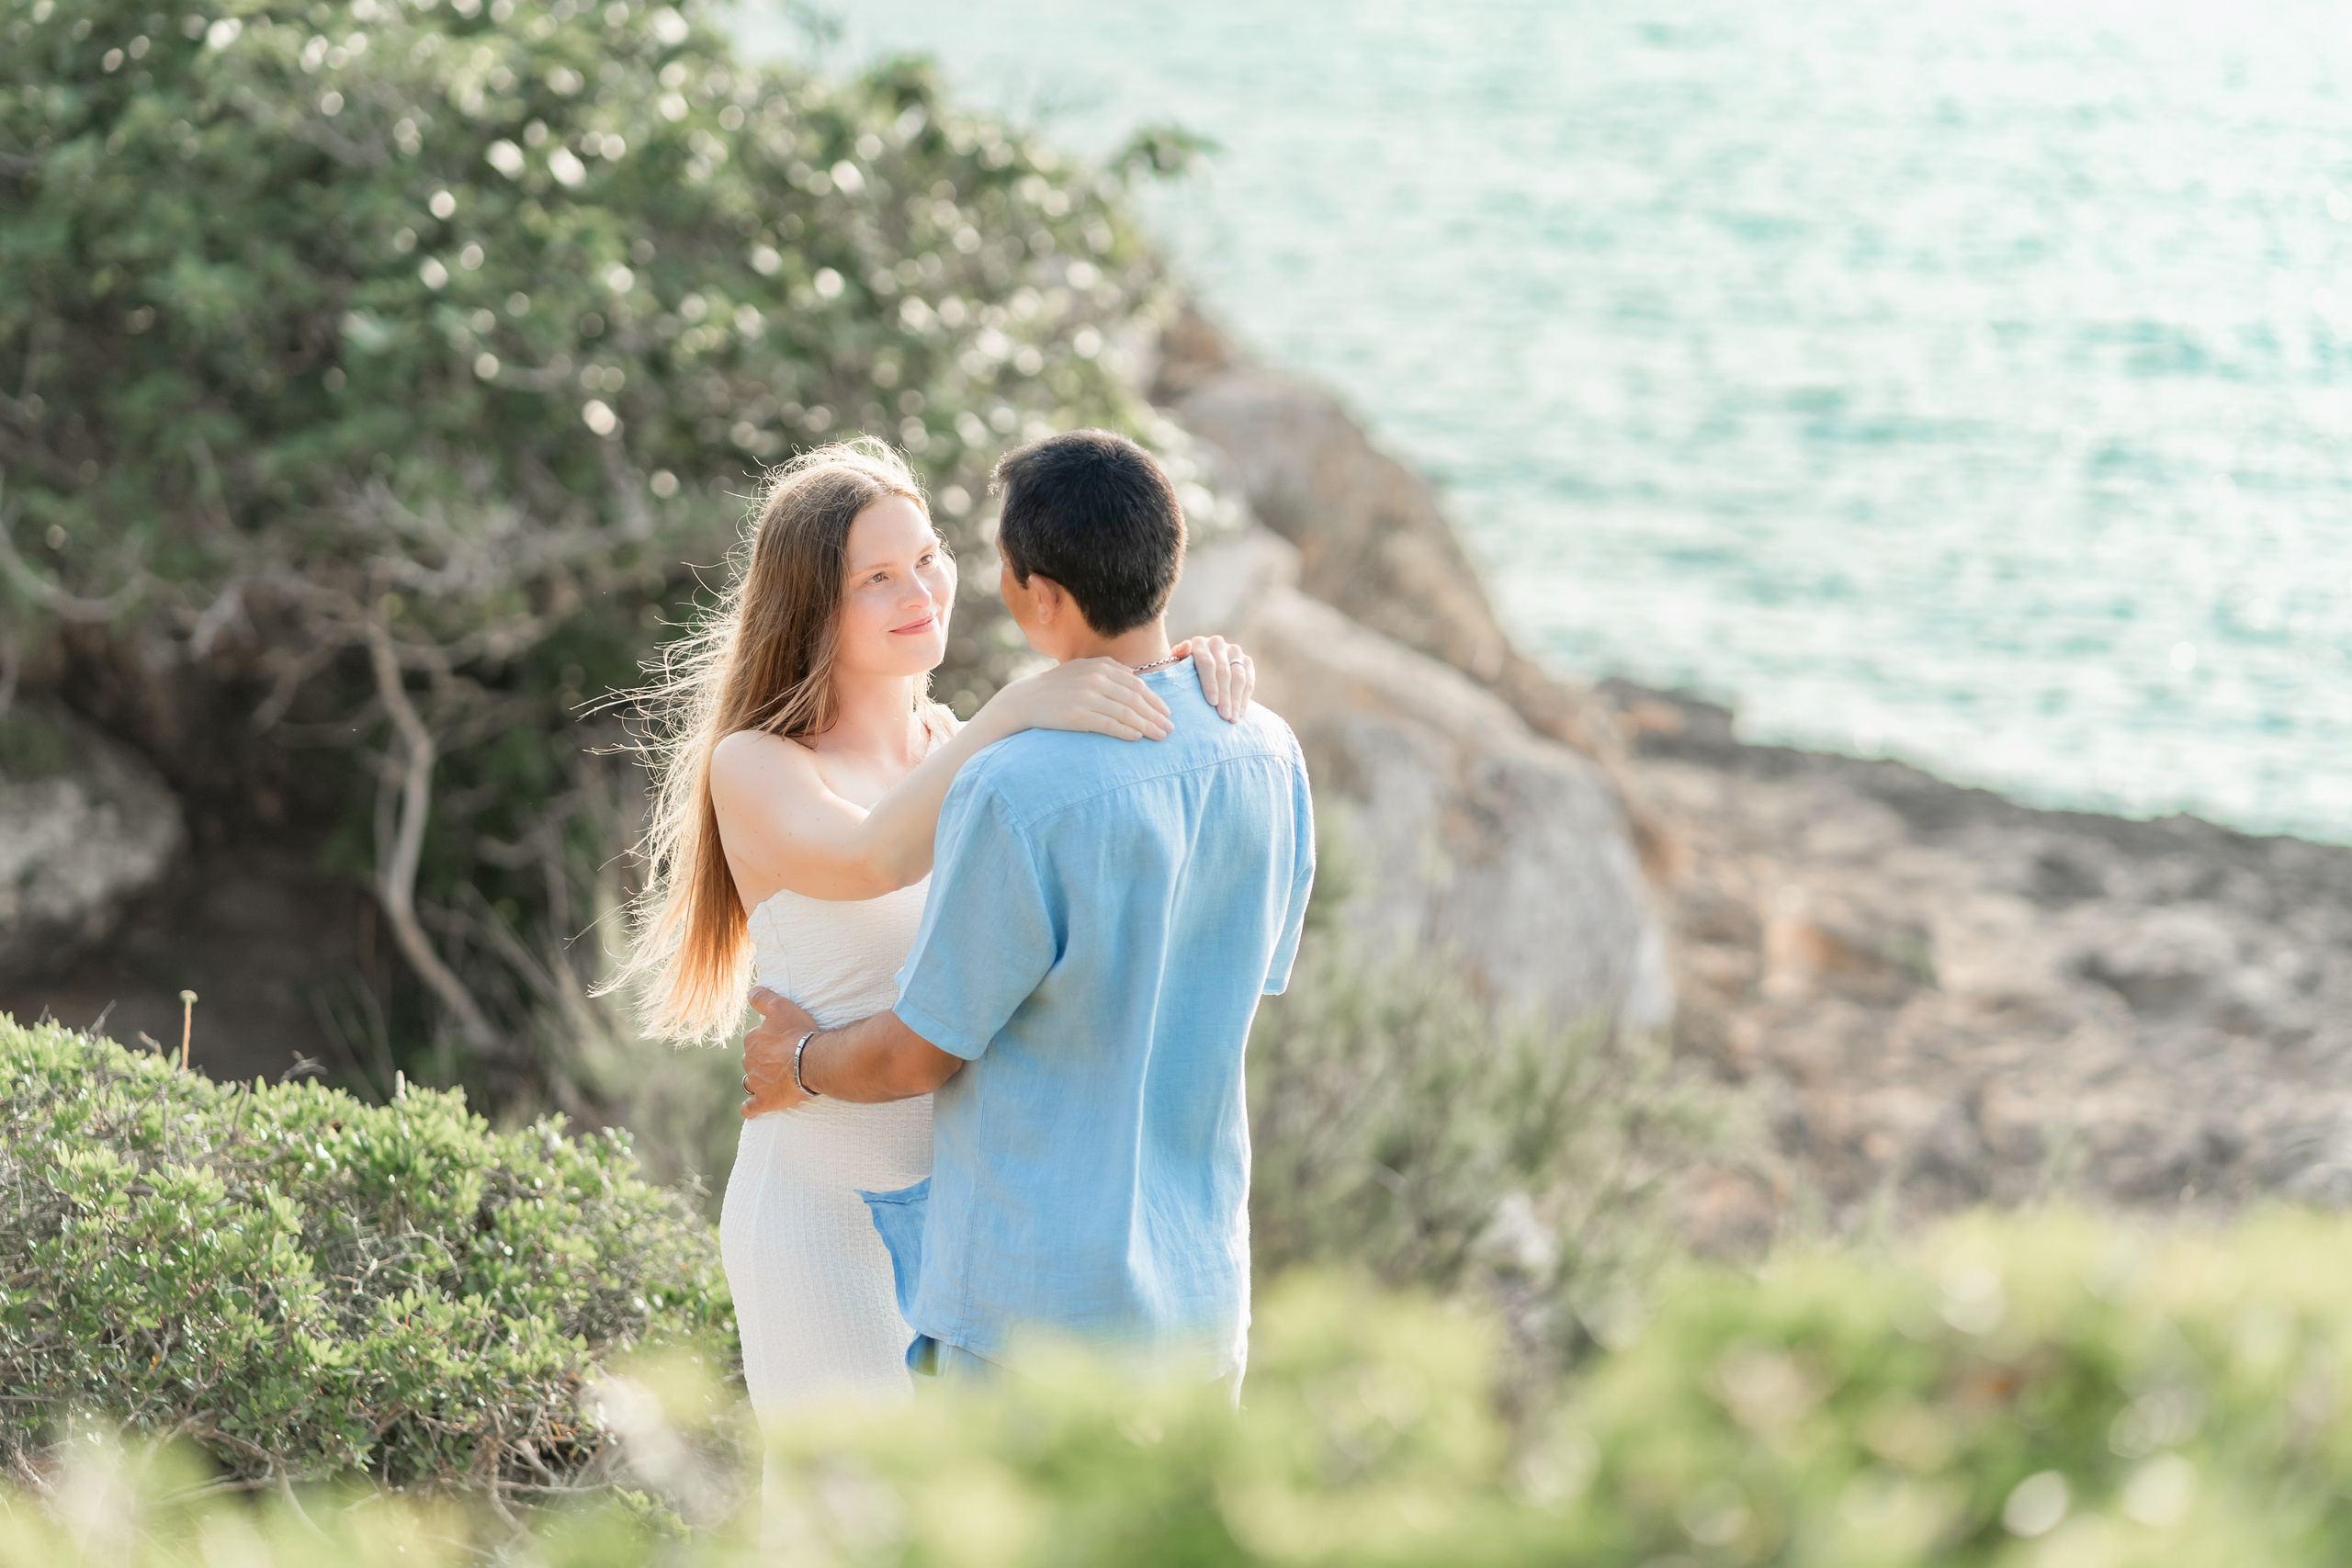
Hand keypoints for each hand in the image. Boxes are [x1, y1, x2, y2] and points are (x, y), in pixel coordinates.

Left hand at [742, 987, 817, 1118]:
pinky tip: (751, 1109)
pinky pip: (751, 1107)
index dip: (767, 1040)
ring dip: (756, 1080)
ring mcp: (756, 1083)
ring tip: (771, 1079)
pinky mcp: (765, 1101)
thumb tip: (750, 992)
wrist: (812, 1061)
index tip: (781, 1041)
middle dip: (761, 1060)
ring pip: (750, 1081)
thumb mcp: (781, 1007)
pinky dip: (750, 1108)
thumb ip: (763, 998)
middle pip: (751, 1060)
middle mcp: (749, 1062)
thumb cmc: (799, 1033)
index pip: (754, 1040)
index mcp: (752, 1041)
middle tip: (781, 1059)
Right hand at [980, 657, 1171, 742]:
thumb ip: (1107, 670)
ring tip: (1160, 736)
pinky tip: (1137, 738)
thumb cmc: (1057, 687)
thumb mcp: (1082, 669)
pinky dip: (1126, 731)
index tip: (1167, 712)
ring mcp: (1087, 696)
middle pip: (1135, 698)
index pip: (1136, 683)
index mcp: (1100, 665)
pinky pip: (1109, 724)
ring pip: (1126, 712)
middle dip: (1156, 714)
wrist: (1025, 700)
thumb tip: (1134, 678)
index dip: (1154, 699)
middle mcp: (1096, 678)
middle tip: (1170, 728)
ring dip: (1147, 725)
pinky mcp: (1078, 715)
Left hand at [1172, 634, 1255, 721]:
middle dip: (1225, 696)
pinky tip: (1240, 712)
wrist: (1198, 672)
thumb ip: (1177, 658)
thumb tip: (1186, 646)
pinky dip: (1245, 698)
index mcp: (1199, 643)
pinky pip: (1249, 680)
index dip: (1210, 683)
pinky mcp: (1246, 661)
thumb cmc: (1182, 674)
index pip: (1207, 663)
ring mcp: (1234, 651)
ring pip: (1239, 677)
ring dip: (1236, 699)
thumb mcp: (1175, 667)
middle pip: (1224, 672)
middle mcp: (1217, 643)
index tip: (1212, 703)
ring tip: (1233, 718)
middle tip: (1225, 716)